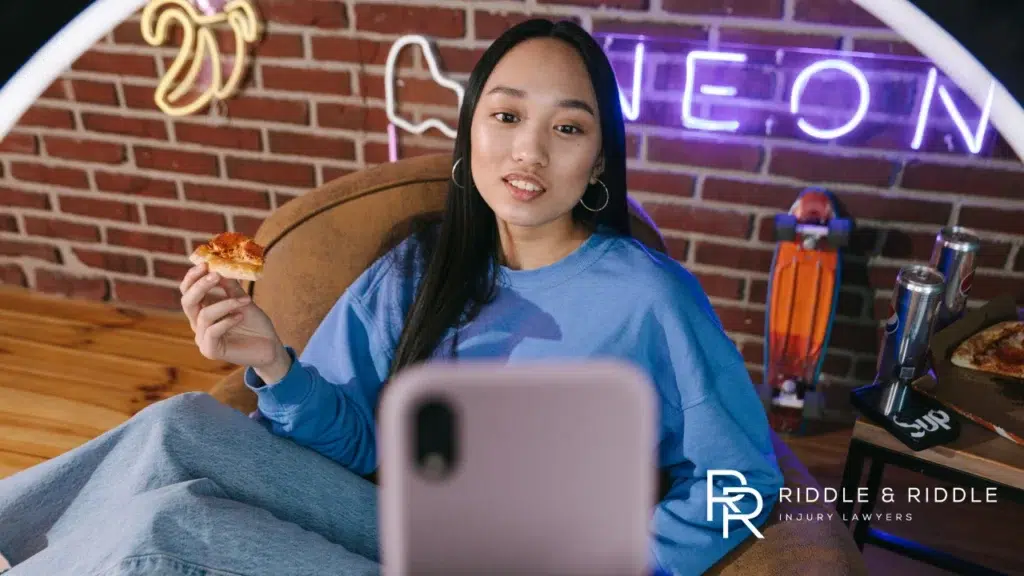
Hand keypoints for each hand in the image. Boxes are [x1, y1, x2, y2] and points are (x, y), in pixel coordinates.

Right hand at [179, 262, 289, 379]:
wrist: (270, 347)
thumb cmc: (255, 324)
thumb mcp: (243, 300)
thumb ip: (230, 286)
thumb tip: (221, 265)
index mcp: (203, 309)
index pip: (188, 291)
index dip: (193, 277)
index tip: (205, 264)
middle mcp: (199, 323)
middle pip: (187, 302)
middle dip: (200, 286)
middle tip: (215, 275)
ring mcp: (203, 338)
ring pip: (204, 315)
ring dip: (225, 304)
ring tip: (245, 300)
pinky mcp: (211, 350)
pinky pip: (212, 332)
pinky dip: (227, 321)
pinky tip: (240, 316)